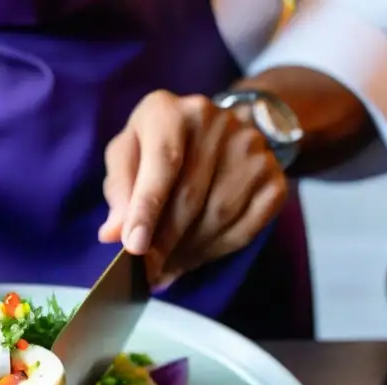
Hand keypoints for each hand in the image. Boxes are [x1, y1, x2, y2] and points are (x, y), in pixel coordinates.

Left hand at [99, 91, 287, 285]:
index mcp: (169, 111)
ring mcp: (251, 147)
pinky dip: (217, 250)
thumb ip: (119, 192)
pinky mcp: (273, 176)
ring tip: (168, 264)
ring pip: (219, 216)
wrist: (214, 131)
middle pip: (190, 196)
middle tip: (147, 271)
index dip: (147, 209)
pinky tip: (196, 254)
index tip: (135, 247)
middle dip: (164, 242)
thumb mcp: (126, 157)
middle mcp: (216, 121)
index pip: (162, 163)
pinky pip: (247, 227)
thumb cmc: (156, 147)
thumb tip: (114, 232)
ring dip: (189, 250)